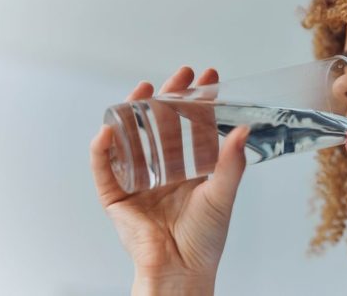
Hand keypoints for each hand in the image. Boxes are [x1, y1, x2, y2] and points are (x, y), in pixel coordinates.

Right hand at [89, 67, 249, 292]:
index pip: (193, 126)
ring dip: (134, 112)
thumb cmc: (204, 239)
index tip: (208, 78)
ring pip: (132, 138)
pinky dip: (102, 149)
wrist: (181, 271)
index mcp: (190, 169)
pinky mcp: (116, 196)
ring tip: (144, 89)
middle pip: (162, 125)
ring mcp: (138, 180)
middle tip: (180, 74)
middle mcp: (163, 170)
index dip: (199, 102)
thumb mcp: (221, 195)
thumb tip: (244, 130)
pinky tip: (109, 129)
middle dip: (170, 97)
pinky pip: (104, 168)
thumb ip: (231, 164)